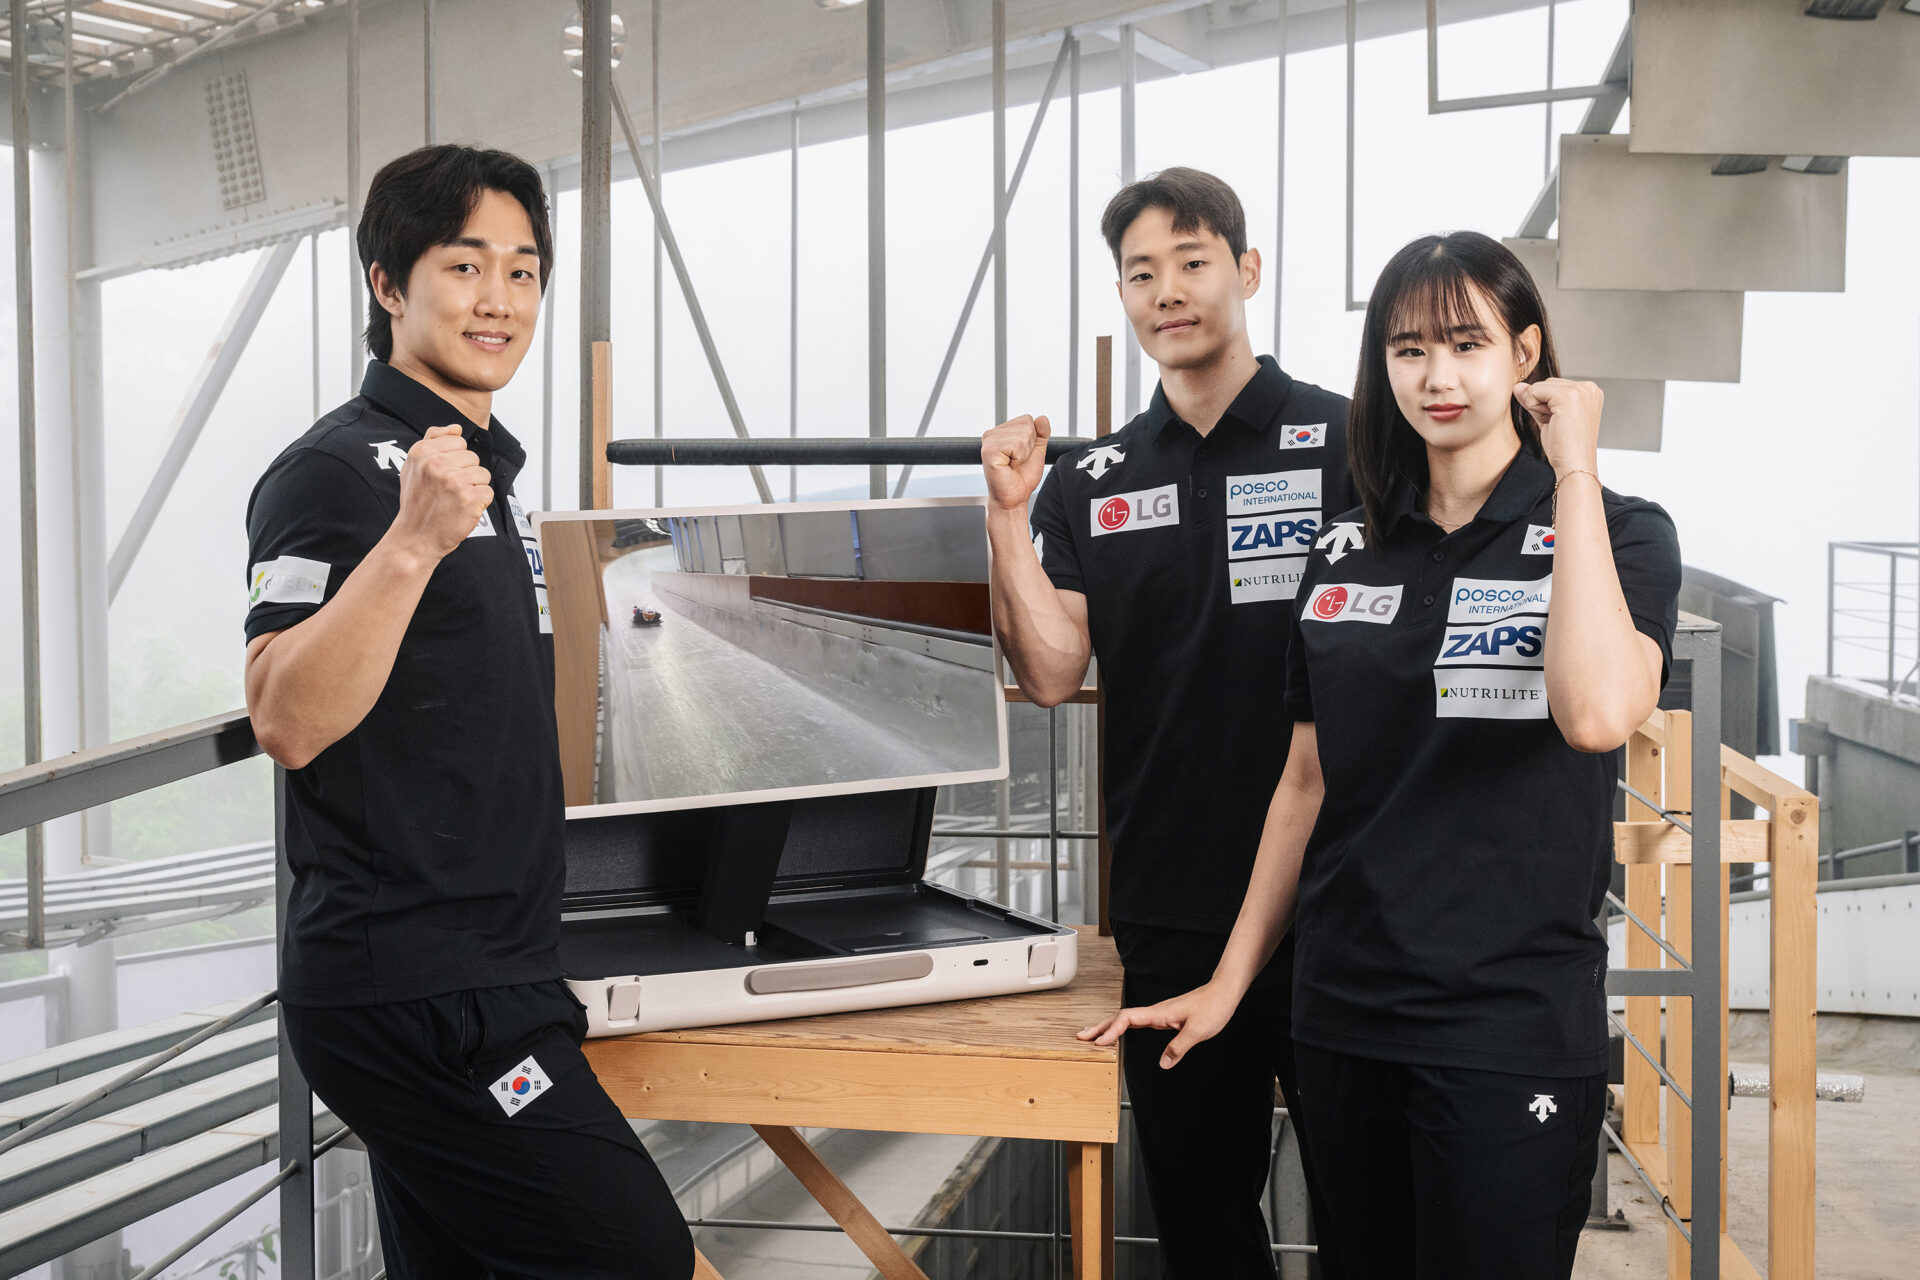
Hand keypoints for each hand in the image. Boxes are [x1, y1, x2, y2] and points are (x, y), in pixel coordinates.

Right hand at [391, 425, 492, 562]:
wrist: (415, 537)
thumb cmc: (416, 503)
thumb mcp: (413, 466)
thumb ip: (433, 440)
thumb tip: (456, 428)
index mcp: (422, 452)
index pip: (459, 442)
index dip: (455, 460)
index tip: (442, 475)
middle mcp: (437, 464)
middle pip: (473, 458)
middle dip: (465, 474)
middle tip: (447, 491)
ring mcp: (454, 481)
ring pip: (483, 474)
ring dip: (474, 488)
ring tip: (455, 499)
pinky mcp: (469, 499)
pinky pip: (488, 492)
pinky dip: (479, 503)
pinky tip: (463, 509)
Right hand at [981, 414, 1051, 511]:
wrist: (1014, 497)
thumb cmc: (1022, 478)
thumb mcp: (1037, 452)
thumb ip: (1041, 434)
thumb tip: (1042, 418)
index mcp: (1001, 432)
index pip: (1027, 419)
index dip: (1032, 439)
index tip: (1022, 455)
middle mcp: (992, 433)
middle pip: (1026, 425)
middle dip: (1029, 446)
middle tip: (1017, 461)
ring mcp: (989, 441)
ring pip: (1023, 434)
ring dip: (1024, 453)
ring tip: (1013, 464)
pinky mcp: (989, 450)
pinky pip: (1016, 444)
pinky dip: (1019, 457)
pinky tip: (1009, 465)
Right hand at [1076, 982, 1238, 1069]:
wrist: (1223, 992)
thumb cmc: (1213, 1007)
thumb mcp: (1198, 1031)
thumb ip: (1179, 1047)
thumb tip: (1163, 1064)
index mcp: (1159, 1013)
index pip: (1127, 1018)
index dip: (1111, 1030)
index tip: (1099, 1042)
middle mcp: (1155, 1012)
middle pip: (1120, 1017)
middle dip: (1100, 1027)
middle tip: (1081, 1037)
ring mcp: (1158, 1014)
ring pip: (1127, 1020)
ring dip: (1109, 1027)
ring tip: (1093, 1037)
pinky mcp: (1164, 1018)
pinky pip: (1137, 1023)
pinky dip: (1123, 1028)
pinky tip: (1120, 1034)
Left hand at [1514, 378, 1602, 476]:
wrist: (1574, 466)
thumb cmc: (1566, 448)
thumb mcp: (1548, 418)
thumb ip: (1535, 399)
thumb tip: (1518, 386)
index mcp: (1589, 392)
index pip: (1553, 385)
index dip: (1548, 405)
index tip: (1561, 423)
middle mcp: (1589, 388)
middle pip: (1546, 383)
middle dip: (1543, 404)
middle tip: (1558, 425)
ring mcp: (1581, 390)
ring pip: (1539, 387)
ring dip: (1538, 407)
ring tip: (1556, 424)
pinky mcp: (1569, 396)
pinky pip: (1534, 391)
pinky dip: (1534, 408)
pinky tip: (1551, 422)